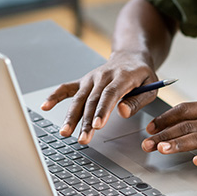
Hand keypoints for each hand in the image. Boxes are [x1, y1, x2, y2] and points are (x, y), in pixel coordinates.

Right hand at [40, 50, 158, 143]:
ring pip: (79, 99)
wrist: (130, 56)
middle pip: (92, 101)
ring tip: (65, 132)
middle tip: (83, 139)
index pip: (110, 94)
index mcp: (122, 76)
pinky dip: (55, 96)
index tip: (97, 126)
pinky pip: (67, 88)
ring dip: (71, 117)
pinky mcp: (83, 81)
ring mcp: (91, 78)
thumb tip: (123, 112)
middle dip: (86, 122)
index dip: (102, 110)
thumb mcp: (151, 86)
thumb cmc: (142, 75)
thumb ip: (138, 100)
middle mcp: (103, 76)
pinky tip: (45, 106)